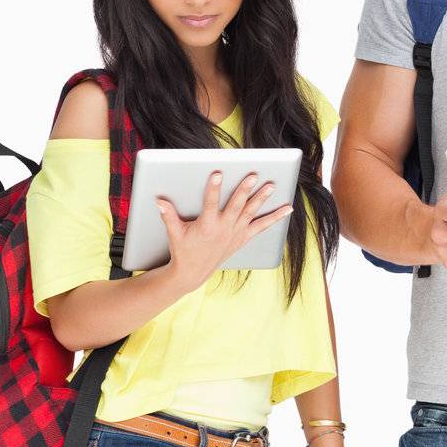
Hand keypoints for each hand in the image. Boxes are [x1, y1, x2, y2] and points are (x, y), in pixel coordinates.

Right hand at [160, 171, 291, 289]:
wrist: (193, 273)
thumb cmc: (183, 250)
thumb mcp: (174, 233)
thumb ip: (168, 215)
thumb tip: (159, 200)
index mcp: (206, 226)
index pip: (210, 203)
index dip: (214, 188)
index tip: (218, 174)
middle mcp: (224, 229)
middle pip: (236, 206)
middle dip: (244, 190)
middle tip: (253, 175)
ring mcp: (236, 233)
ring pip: (251, 213)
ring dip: (262, 199)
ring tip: (271, 185)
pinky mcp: (243, 238)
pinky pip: (262, 226)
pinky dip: (275, 217)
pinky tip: (287, 208)